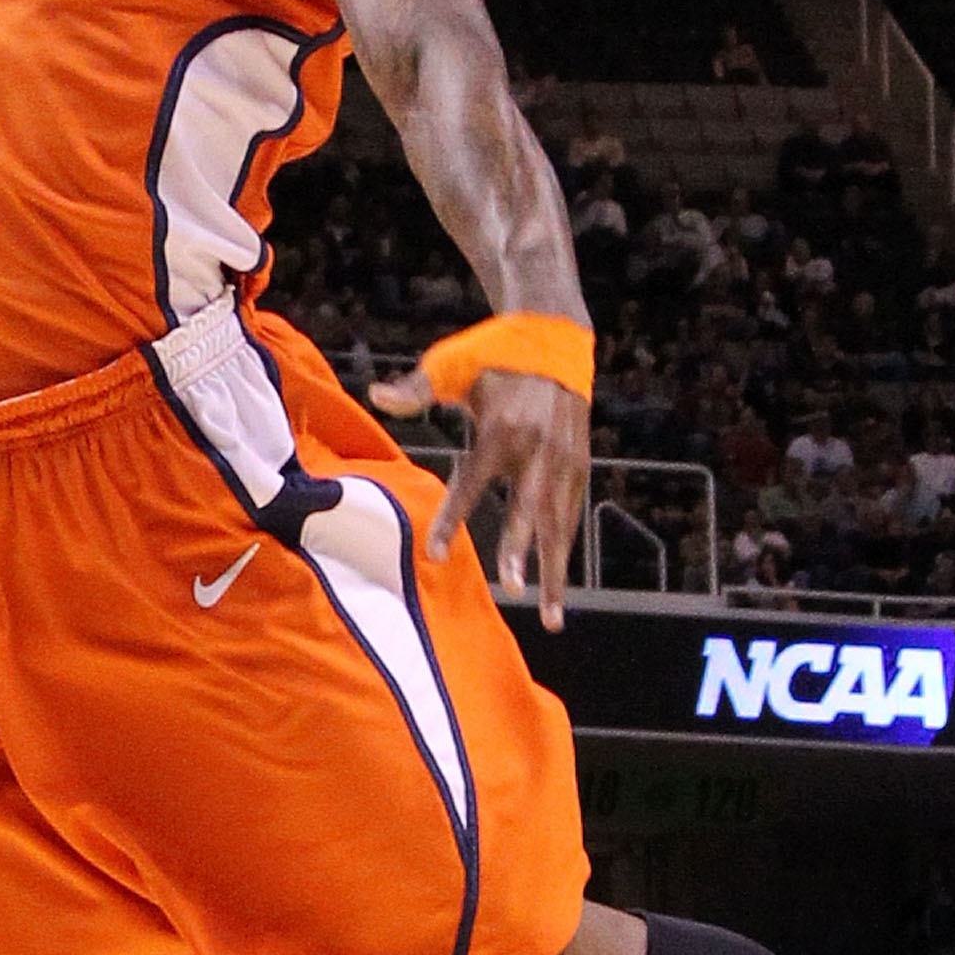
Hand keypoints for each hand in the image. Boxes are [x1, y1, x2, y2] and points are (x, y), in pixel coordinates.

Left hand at [368, 365, 587, 621]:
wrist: (553, 338)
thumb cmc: (492, 355)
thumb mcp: (450, 367)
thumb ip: (415, 389)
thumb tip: (374, 394)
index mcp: (499, 429)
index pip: (471, 484)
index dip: (450, 519)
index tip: (434, 556)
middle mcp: (537, 450)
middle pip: (528, 511)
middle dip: (521, 552)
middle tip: (512, 590)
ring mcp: (564, 461)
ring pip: (560, 525)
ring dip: (555, 571)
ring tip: (551, 617)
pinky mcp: (580, 465)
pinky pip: (572, 516)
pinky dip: (566, 550)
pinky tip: (558, 585)